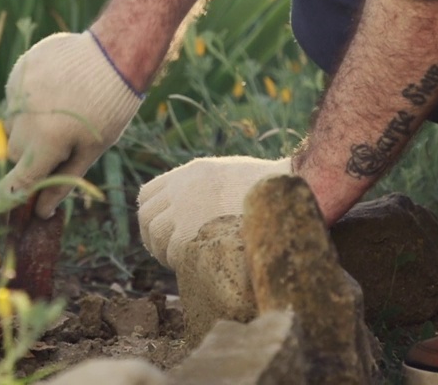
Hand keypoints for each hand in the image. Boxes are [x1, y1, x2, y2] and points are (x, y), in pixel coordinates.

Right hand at [0, 32, 142, 217]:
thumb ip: (63, 182)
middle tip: (61, 142)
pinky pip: (15, 96)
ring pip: (12, 123)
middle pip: (14, 153)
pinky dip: (29, 100)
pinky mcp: (18, 72)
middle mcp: (22, 119)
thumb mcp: (91, 150)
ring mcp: (17, 93)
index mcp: (43, 144)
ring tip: (61, 111)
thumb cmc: (110, 108)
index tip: (24, 201)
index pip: (16, 183)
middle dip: (31, 155)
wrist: (114, 54)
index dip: (17, 198)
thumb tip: (43, 211)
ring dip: (28, 126)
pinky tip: (56, 89)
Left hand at [137, 155, 291, 267]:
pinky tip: (195, 264)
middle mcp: (182, 189)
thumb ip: (203, 187)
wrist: (291, 187)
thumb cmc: (268, 187)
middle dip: (152, 236)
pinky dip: (178, 261)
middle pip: (146, 217)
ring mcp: (186, 209)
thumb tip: (192, 209)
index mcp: (190, 174)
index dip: (151, 215)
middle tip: (168, 251)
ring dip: (163, 251)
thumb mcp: (227, 175)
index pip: (147, 194)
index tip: (161, 229)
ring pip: (156, 235)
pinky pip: (173, 251)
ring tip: (183, 259)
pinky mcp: (195, 231)